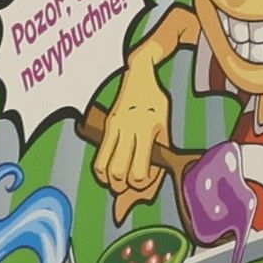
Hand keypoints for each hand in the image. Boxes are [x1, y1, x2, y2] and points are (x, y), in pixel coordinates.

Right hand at [93, 48, 173, 224]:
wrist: (140, 76)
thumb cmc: (156, 105)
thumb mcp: (164, 129)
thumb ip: (158, 156)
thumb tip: (149, 186)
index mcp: (146, 130)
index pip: (138, 172)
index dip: (141, 183)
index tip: (146, 178)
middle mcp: (127, 129)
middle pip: (117, 174)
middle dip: (123, 186)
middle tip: (131, 182)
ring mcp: (113, 127)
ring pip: (102, 168)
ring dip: (110, 180)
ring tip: (119, 179)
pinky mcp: (105, 126)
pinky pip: (98, 157)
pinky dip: (102, 170)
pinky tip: (111, 170)